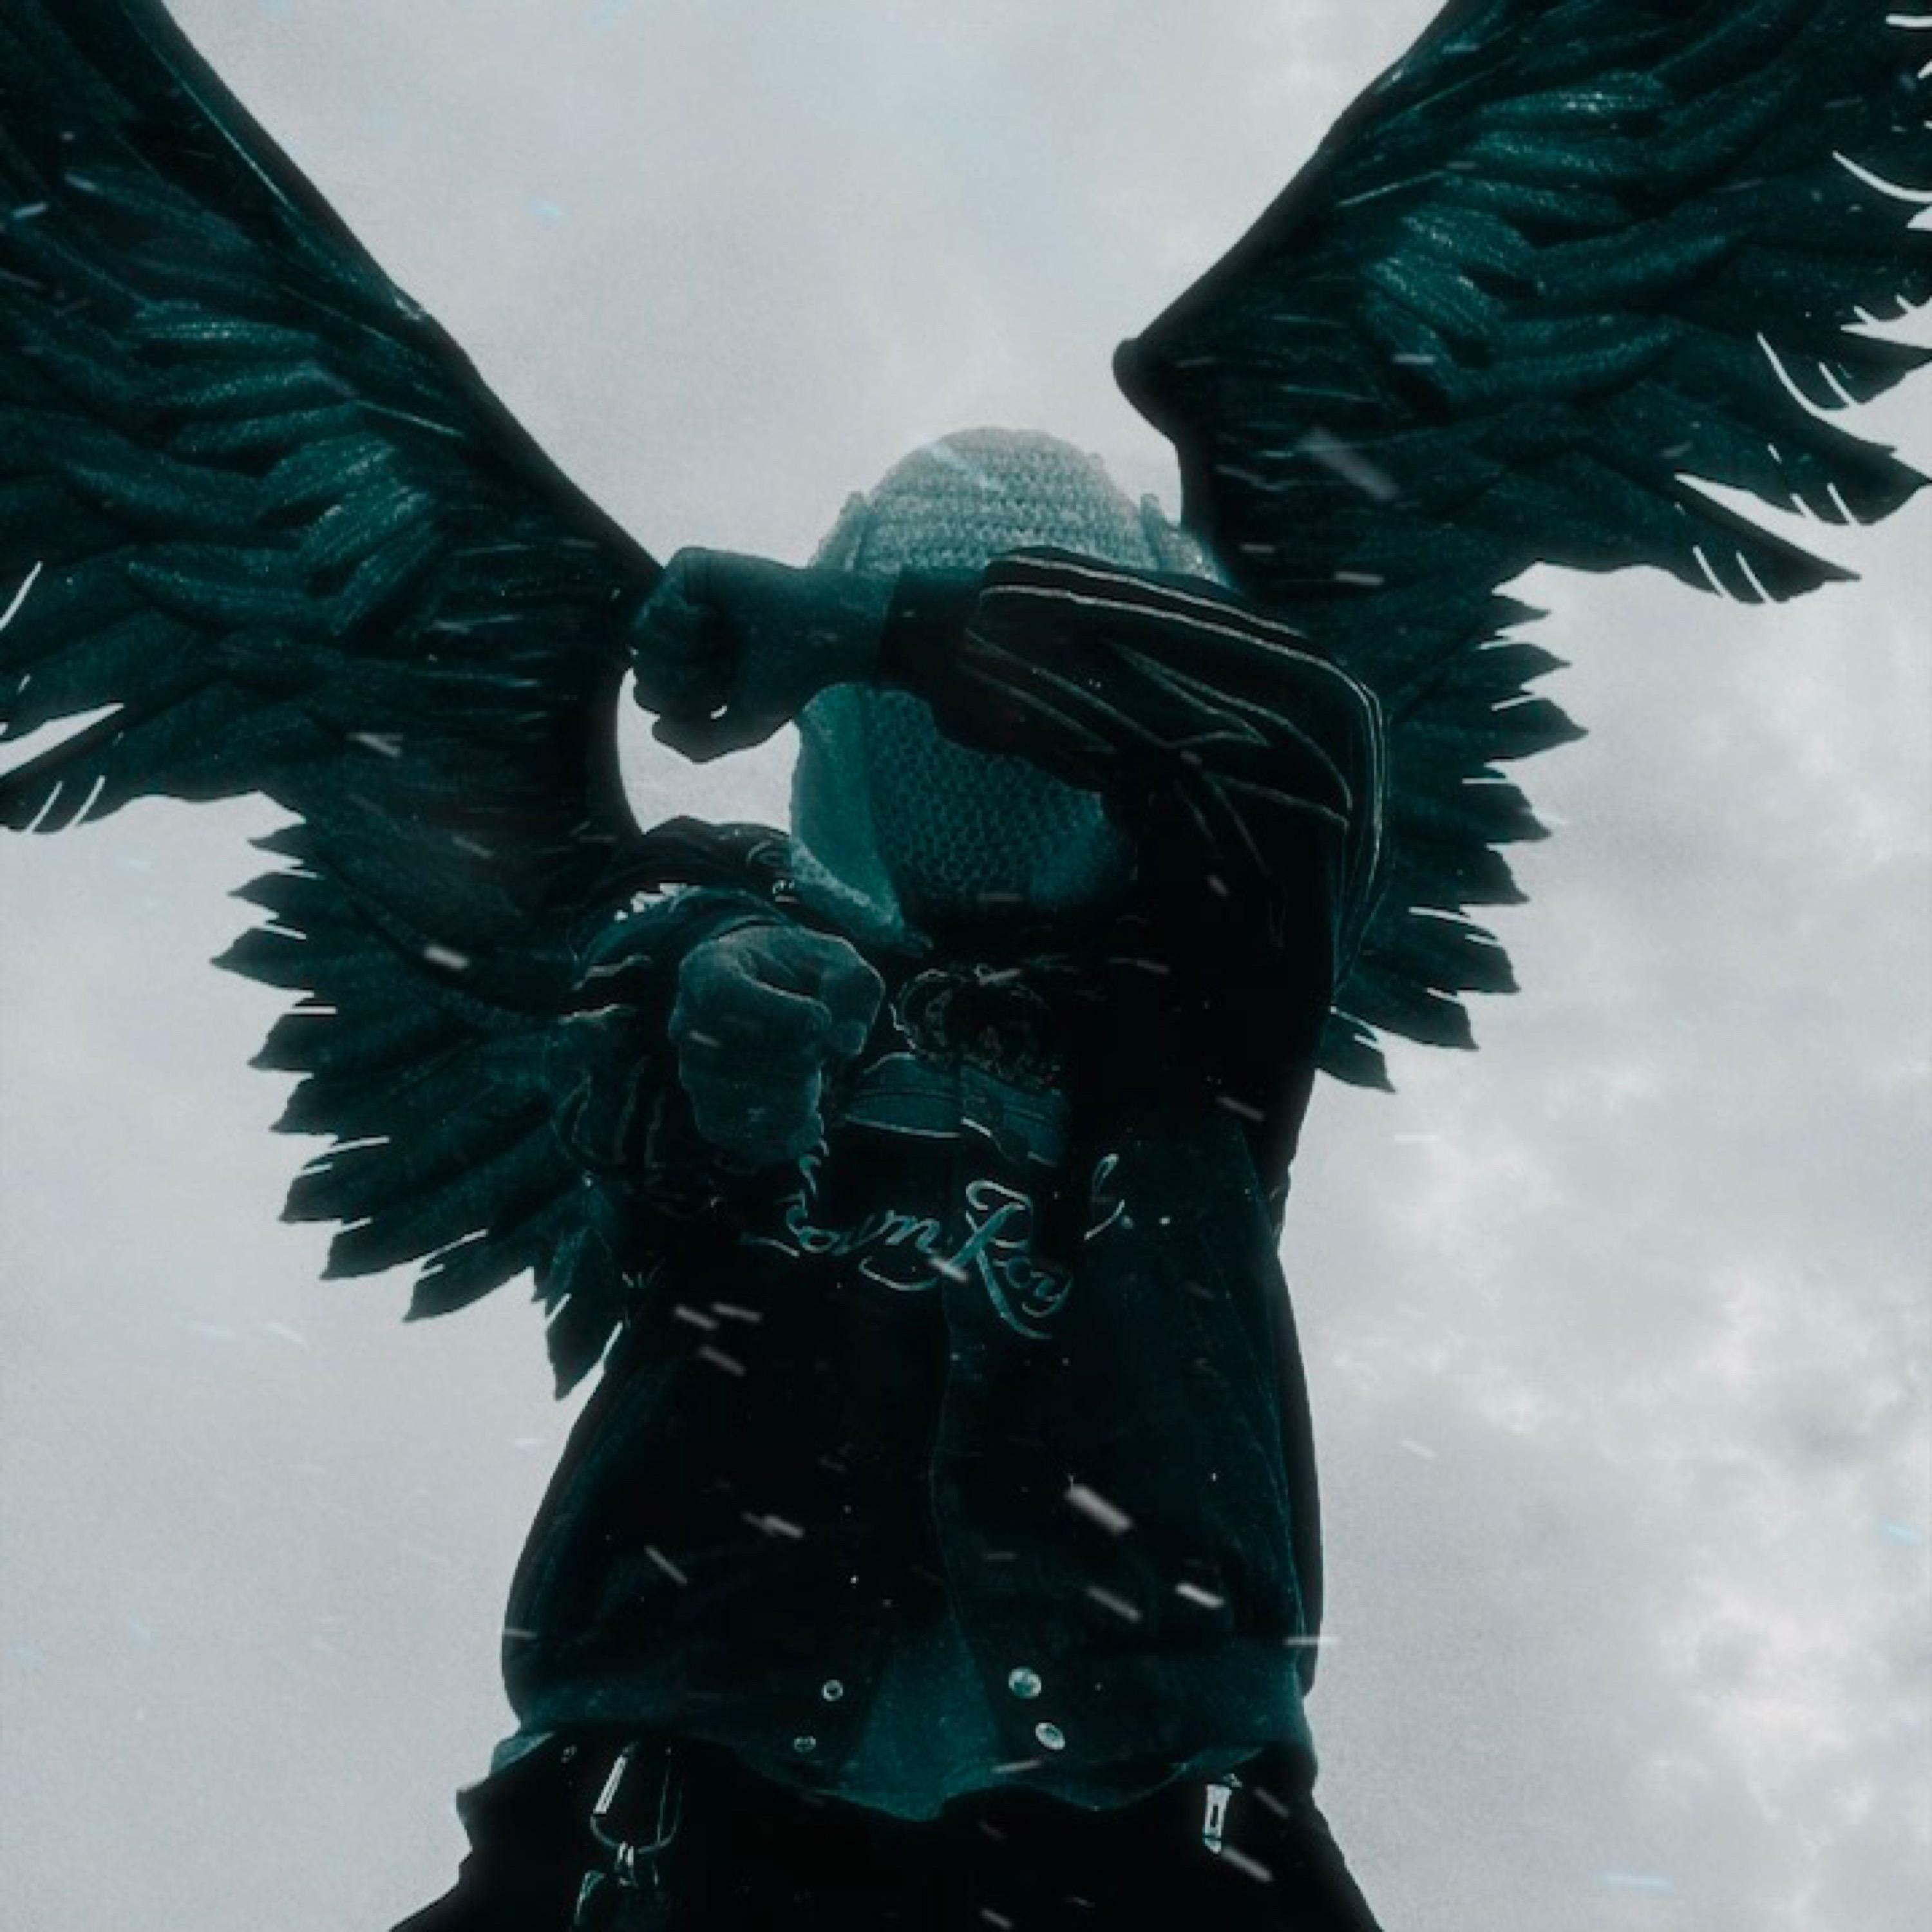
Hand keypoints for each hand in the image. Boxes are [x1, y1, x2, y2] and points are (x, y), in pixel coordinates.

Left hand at [629, 549, 893, 760]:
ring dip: (688, 654)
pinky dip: (687, 626)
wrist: (819, 635)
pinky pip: (653, 611)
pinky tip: (716, 616)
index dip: (685, 707)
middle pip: (641, 672)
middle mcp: (681, 631)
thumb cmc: (788, 679)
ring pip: (640, 643)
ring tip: (723, 639)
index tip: (728, 690)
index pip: (649, 697)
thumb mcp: (744, 727)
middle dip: (686, 682)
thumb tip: (655, 729)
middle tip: (728, 664)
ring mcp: (681, 597)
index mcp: (691, 664)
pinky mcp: (686, 568)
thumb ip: (698, 744)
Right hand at [668, 921, 884, 1166]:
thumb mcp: (838, 960)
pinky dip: (776, 1140)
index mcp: (710, 966)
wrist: (778, 989)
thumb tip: (846, 1044)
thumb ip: (853, 989)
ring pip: (723, 1101)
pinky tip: (814, 1124)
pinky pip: (727, 1136)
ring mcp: (692, 1068)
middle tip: (822, 1051)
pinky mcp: (708, 1106)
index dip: (774, 1011)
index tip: (821, 1018)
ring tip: (816, 1083)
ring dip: (786, 1101)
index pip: (720, 992)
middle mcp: (689, 1020)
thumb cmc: (804, 970)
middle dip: (791, 1060)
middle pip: (723, 1055)